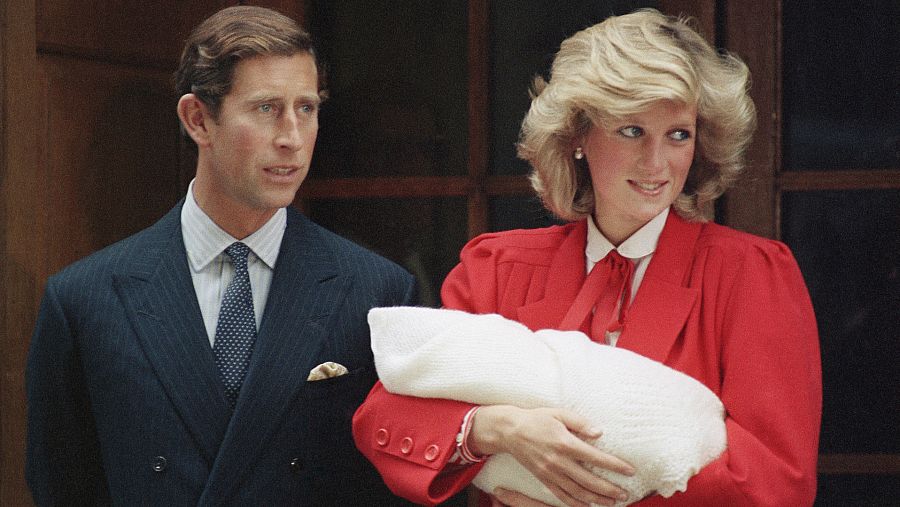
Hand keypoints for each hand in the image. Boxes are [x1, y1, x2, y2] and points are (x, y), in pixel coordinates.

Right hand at [470, 405, 633, 506]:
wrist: (510, 431)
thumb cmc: (537, 419)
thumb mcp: (559, 413)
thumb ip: (580, 423)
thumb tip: (599, 432)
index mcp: (565, 443)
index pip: (595, 457)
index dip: (614, 465)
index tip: (629, 470)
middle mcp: (558, 461)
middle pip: (589, 480)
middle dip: (609, 488)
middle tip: (625, 493)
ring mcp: (550, 472)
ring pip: (577, 491)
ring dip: (596, 498)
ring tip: (612, 501)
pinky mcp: (543, 478)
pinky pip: (561, 495)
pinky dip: (575, 502)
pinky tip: (587, 504)